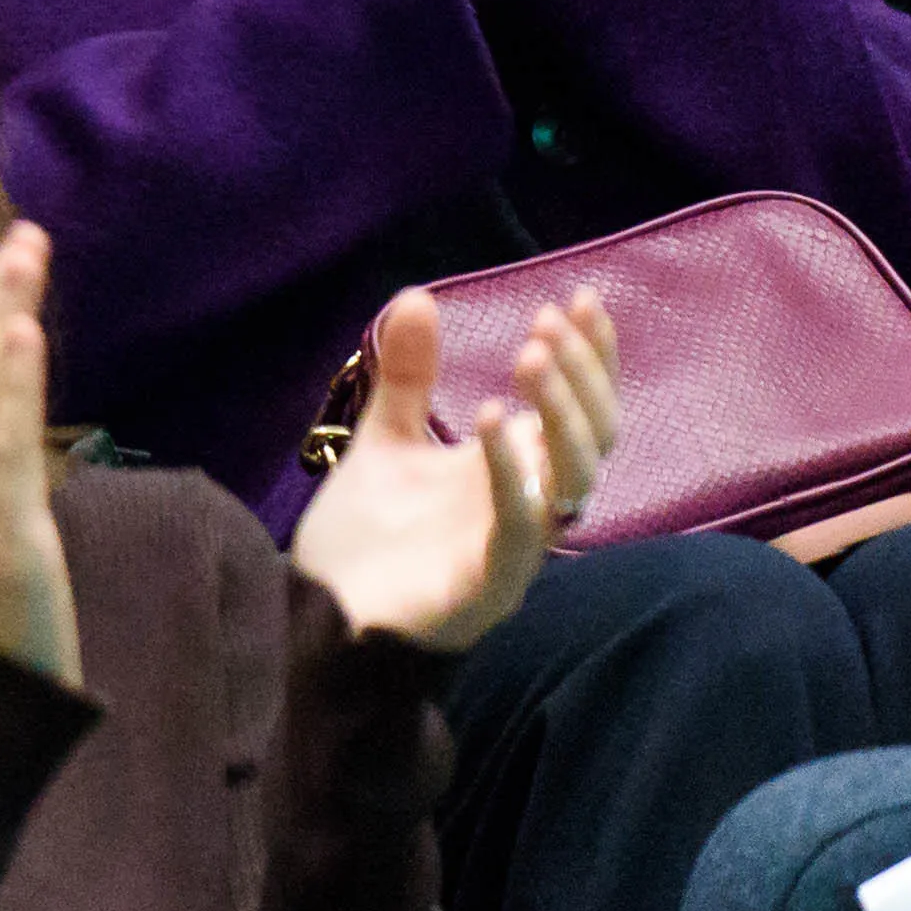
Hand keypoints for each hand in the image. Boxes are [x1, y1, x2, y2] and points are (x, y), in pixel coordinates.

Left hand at [288, 287, 617, 653]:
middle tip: (548, 323)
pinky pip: (521, 528)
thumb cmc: (363, 540)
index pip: (581, 410)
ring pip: (575, 480)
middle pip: (596, 440)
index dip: (593, 358)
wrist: (314, 615)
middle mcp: (529, 508)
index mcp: (516, 473)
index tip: (583, 297)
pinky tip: (492, 416)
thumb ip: (408, 378)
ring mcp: (515, 550)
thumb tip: (418, 295)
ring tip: (530, 355)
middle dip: (582, 377)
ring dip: (561, 412)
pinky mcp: (488, 587)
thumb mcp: (385, 441)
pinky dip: (511, 470)